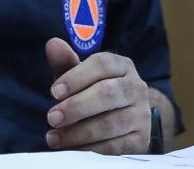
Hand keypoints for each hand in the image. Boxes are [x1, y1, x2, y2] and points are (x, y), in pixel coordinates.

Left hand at [43, 38, 150, 154]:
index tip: (53, 92)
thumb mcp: (79, 76)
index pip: (101, 65)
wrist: (123, 117)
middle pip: (107, 93)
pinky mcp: (141, 139)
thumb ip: (66, 62)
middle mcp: (136, 87)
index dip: (76, 77)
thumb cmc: (93, 90)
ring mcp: (142, 114)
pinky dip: (91, 149)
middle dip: (76, 107)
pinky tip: (71, 149)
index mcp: (121, 65)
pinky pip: (116, 147)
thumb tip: (53, 44)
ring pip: (111, 123)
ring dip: (79, 132)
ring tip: (54, 137)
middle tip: (51, 118)